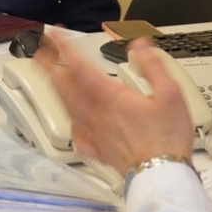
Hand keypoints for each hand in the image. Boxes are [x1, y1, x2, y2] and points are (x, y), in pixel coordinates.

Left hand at [32, 35, 193, 175]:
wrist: (162, 176)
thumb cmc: (167, 139)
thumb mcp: (170, 94)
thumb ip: (153, 66)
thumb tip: (140, 46)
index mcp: (111, 98)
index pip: (80, 67)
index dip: (64, 49)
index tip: (54, 36)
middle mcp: (97, 115)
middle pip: (65, 88)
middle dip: (49, 67)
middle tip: (40, 53)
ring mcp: (95, 134)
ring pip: (67, 108)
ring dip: (55, 90)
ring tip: (49, 80)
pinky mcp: (99, 151)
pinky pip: (77, 134)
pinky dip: (70, 123)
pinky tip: (71, 122)